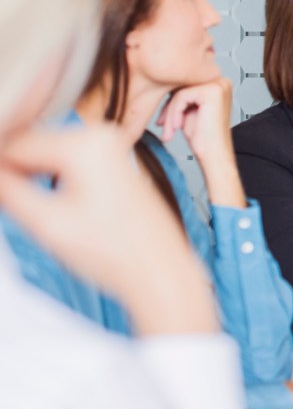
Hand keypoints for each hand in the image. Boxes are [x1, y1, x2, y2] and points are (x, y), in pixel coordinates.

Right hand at [0, 124, 216, 335]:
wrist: (160, 271)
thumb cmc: (114, 253)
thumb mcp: (46, 223)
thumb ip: (9, 191)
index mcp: (86, 144)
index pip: (16, 144)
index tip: (0, 194)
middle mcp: (102, 136)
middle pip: (33, 145)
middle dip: (12, 170)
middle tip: (7, 201)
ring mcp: (111, 148)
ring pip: (48, 154)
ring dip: (28, 174)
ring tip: (21, 205)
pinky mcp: (114, 164)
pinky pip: (68, 162)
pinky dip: (49, 178)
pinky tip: (45, 203)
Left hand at [157, 78, 247, 207]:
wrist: (214, 155)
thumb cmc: (204, 139)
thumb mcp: (189, 112)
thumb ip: (182, 96)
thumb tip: (163, 83)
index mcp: (219, 85)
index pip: (187, 85)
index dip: (172, 103)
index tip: (164, 121)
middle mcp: (222, 82)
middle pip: (183, 87)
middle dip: (170, 108)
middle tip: (165, 127)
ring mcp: (218, 85)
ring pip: (180, 92)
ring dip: (170, 113)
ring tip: (170, 130)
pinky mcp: (211, 92)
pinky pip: (181, 96)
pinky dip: (174, 113)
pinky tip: (178, 126)